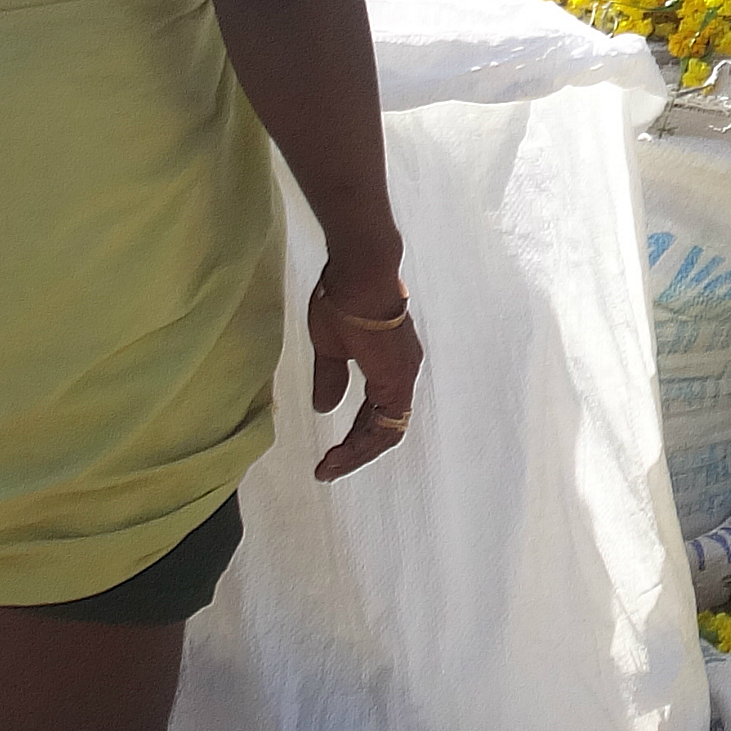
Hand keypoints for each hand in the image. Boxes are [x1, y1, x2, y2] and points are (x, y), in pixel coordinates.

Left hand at [304, 263, 422, 482]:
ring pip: (389, 410)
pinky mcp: (397, 347)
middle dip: (358, 449)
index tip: (325, 468)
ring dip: (365, 431)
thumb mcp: (328, 347)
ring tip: (339, 447)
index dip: (353, 455)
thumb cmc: (345, 304)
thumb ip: (329, 381)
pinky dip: (370, 410)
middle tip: (328, 466)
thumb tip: (324, 408)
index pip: (381, 434)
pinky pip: (388, 391)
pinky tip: (354, 411)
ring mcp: (405, 359)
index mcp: (394, 381)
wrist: (365, 262)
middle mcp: (406, 373)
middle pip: (388, 426)